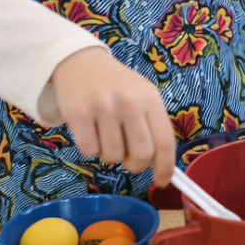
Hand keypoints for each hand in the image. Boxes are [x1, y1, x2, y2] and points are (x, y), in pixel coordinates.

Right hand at [50, 46, 175, 187]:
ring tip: (106, 136)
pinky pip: (89, 151)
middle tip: (128, 158)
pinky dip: (91, 149)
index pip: (164, 142)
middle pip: (141, 155)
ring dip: (110, 154)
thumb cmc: (117, 85)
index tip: (162, 181)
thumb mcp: (142, 96)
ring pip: (113, 156)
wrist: (80, 63)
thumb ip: (152, 125)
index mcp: (151, 99)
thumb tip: (160, 163)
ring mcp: (104, 108)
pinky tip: (91, 131)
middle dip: (136, 165)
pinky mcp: (79, 114)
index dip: (165, 166)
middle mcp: (130, 103)